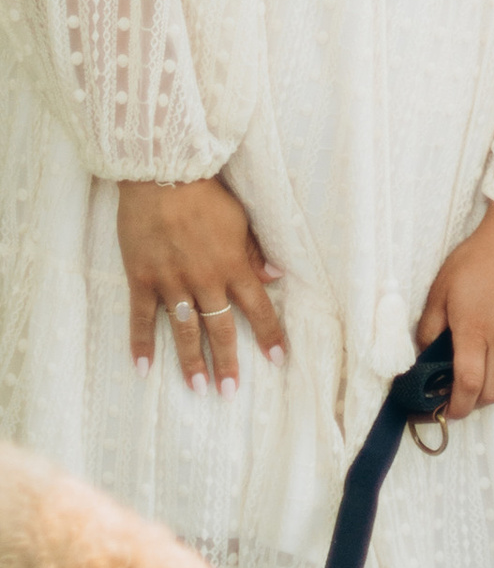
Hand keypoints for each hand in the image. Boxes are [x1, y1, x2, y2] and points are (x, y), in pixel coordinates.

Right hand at [118, 181, 284, 393]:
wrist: (162, 176)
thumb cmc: (205, 194)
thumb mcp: (240, 219)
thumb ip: (254, 252)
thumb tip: (276, 276)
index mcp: (232, 265)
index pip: (257, 307)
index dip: (269, 334)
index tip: (278, 358)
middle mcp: (205, 280)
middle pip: (220, 328)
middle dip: (227, 362)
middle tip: (229, 391)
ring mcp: (171, 282)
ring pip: (184, 330)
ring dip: (191, 361)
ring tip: (198, 388)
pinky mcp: (142, 278)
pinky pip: (141, 318)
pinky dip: (141, 343)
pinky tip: (143, 368)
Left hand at [418, 203, 493, 419]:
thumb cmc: (477, 260)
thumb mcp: (441, 289)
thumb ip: (429, 326)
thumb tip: (424, 354)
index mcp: (474, 331)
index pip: (468, 385)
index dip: (457, 407)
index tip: (447, 411)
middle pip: (491, 393)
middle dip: (472, 403)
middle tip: (459, 394)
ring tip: (482, 381)